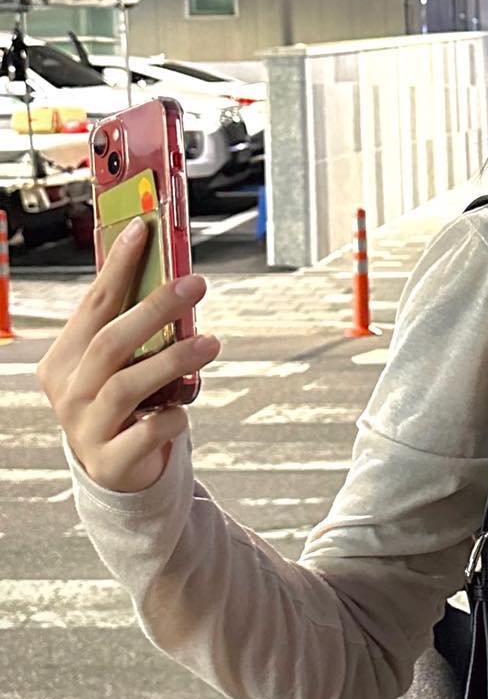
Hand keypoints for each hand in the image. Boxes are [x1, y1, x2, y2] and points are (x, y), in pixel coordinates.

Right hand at [36, 218, 221, 492]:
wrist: (113, 466)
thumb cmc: (121, 402)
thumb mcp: (118, 364)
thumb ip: (133, 327)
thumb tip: (174, 275)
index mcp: (64, 359)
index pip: (93, 305)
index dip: (118, 267)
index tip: (142, 232)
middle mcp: (69, 391)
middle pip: (110, 343)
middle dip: (154, 309)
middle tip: (195, 284)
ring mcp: (85, 427)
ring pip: (125, 386)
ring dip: (171, 359)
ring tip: (211, 343)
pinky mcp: (110, 460)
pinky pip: (146, 433)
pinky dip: (170, 418)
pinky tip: (184, 409)